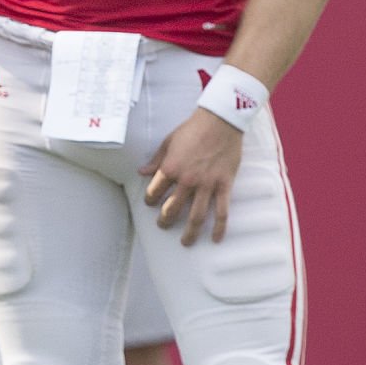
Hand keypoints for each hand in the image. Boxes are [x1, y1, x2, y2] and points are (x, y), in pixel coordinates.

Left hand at [140, 110, 243, 244]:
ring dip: (189, 232)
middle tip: (163, 226)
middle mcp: (187, 180)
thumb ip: (155, 160)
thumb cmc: (192, 129)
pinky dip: (219, 228)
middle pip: (173, 208)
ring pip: (196, 216)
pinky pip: (222, 211)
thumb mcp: (168, 142)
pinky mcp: (224, 185)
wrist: (219, 122)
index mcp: (170, 168)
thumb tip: (141, 173)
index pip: (155, 192)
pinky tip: (215, 239)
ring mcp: (207, 185)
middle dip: (166, 220)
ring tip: (185, 242)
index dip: (150, 200)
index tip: (150, 203)